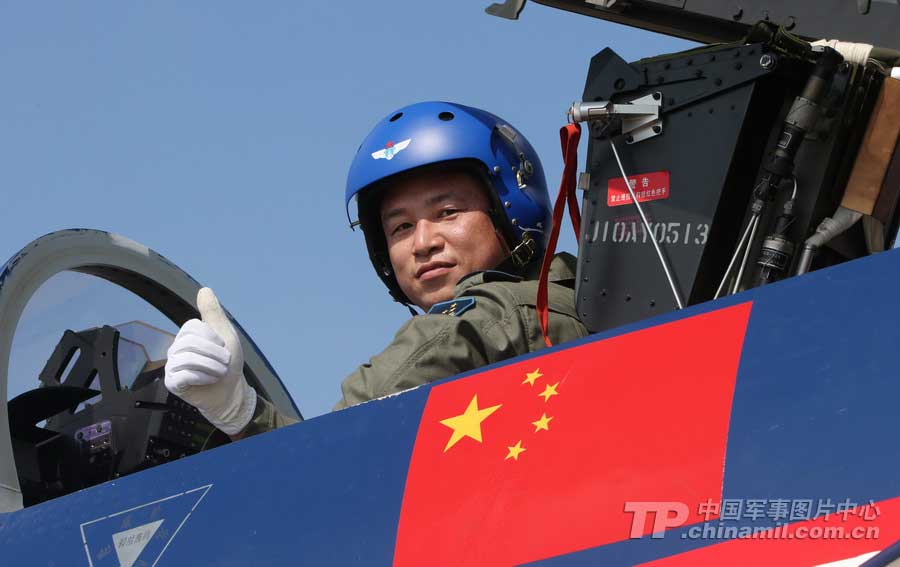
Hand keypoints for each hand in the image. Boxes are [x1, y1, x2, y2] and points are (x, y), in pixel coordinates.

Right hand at [164, 287, 256, 434]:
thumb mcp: (226, 335)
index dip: (214, 338)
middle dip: (215, 354)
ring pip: (187, 359)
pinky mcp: (172, 383)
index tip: (222, 347)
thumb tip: (204, 289)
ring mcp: (172, 365)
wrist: (230, 392)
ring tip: (218, 373)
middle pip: (190, 342)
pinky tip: (208, 381)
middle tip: (224, 363)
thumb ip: (213, 313)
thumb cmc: (228, 363)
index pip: (193, 327)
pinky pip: (184, 375)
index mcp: (187, 335)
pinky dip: (203, 378)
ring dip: (212, 367)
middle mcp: (176, 348)